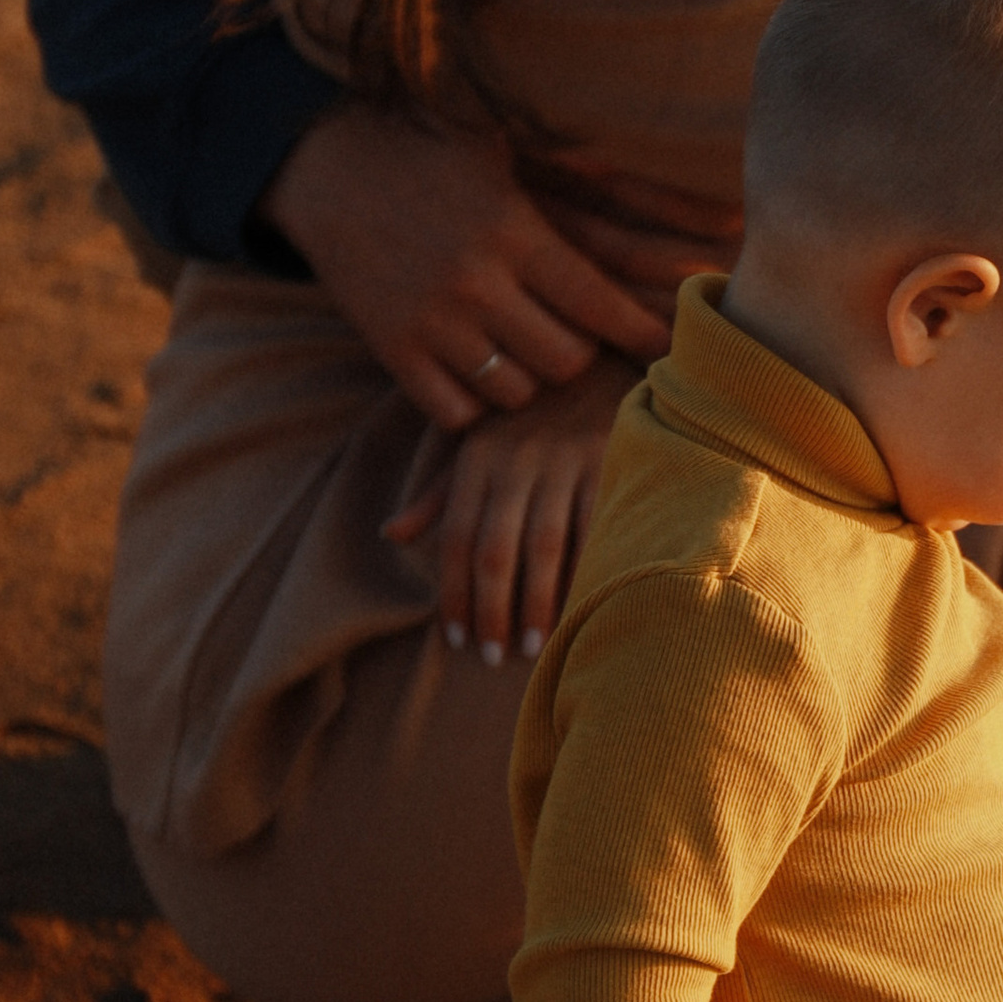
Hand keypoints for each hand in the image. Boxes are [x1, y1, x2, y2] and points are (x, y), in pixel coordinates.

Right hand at [260, 102, 698, 433]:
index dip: (640, 330)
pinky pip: (455, 412)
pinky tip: (476, 373)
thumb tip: (699, 196)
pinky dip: (473, 403)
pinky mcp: (390, 348)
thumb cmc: (432, 153)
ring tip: (524, 353)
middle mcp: (476, 282)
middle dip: (580, 354)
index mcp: (514, 231)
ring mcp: (430, 320)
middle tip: (576, 340)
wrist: (321, 163)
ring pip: (515, 392)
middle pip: (566, 361)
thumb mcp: (507, 154)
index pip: (598, 304)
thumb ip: (583, 183)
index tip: (665, 343)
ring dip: (529, 380)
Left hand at [382, 355, 636, 657]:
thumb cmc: (532, 403)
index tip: (456, 637)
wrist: (597, 345)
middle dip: (492, 610)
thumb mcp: (477, 435)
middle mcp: (516, 459)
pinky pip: (597, 528)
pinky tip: (584, 607)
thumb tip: (392, 535)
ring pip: (544, 547)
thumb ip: (439, 488)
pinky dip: (588, 572)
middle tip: (493, 656)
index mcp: (478, 456)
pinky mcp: (611, 460)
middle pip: (496, 550)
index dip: (454, 593)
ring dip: (538, 604)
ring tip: (535, 647)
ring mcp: (565, 460)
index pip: (457, 537)